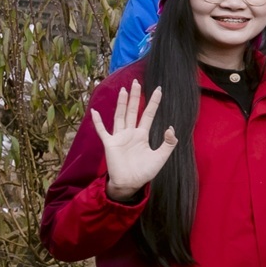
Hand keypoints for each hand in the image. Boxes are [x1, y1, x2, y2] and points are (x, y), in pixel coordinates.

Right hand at [95, 81, 180, 201]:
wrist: (131, 183)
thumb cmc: (145, 171)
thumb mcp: (161, 157)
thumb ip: (169, 143)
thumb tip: (170, 128)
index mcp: (142, 135)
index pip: (148, 114)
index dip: (153, 102)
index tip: (158, 89)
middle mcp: (130, 133)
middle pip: (133, 111)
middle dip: (135, 97)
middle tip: (136, 82)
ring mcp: (119, 137)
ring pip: (120, 116)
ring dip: (121, 103)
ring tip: (123, 90)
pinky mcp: (110, 143)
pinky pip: (102, 131)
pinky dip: (98, 122)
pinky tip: (94, 112)